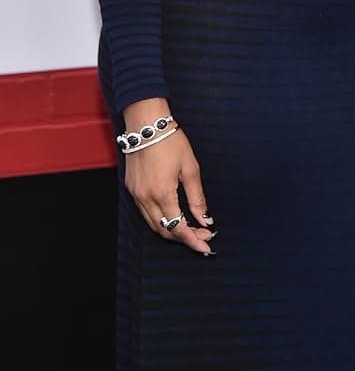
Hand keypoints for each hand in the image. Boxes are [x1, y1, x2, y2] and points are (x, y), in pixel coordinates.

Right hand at [122, 99, 214, 255]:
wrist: (146, 124)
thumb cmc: (170, 141)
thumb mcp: (190, 167)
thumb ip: (197, 197)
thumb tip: (205, 219)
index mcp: (162, 193)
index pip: (178, 228)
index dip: (193, 240)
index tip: (206, 246)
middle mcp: (145, 198)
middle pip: (164, 230)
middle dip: (185, 237)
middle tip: (203, 236)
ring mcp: (136, 195)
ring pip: (153, 224)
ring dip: (172, 230)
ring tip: (192, 228)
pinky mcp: (131, 189)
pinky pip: (145, 213)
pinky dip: (160, 220)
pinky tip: (174, 215)